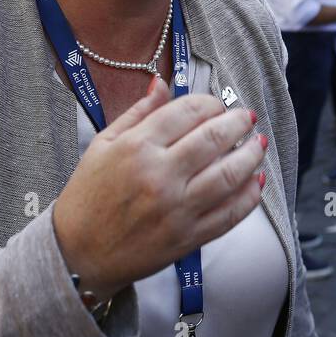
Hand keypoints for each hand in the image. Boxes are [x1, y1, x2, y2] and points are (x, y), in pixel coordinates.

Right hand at [52, 79, 265, 301]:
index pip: (188, 111)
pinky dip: (250, 196)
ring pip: (230, 175)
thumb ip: (138, 112)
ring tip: (258, 144)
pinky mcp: (188, 238)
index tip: (217, 105)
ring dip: (252, 155)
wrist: (77, 254)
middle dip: (239, 122)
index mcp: (137, 147)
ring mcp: (177, 209)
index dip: (210, 103)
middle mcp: (160, 176)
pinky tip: (256, 181)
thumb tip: (163, 82)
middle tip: (247, 117)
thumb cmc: (87, 196)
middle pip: (214, 138)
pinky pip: (230, 214)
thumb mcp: (103, 145)